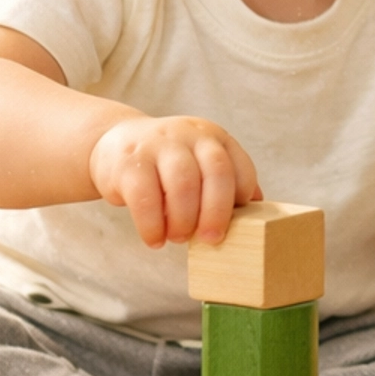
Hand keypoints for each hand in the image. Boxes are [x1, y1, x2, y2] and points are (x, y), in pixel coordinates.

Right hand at [88, 114, 260, 248]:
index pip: (239, 167)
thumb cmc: (167, 166)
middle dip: (217, 213)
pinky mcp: (129, 162)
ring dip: (183, 220)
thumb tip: (260, 213)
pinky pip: (145, 198)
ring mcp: (158, 144)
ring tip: (177, 238)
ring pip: (182, 184)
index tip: (233, 225)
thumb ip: (225, 183)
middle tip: (210, 240)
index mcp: (213, 137)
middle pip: (216, 172)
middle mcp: (189, 135)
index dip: (240, 199)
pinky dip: (152, 226)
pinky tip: (154, 240)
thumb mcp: (199, 163)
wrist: (114, 144)